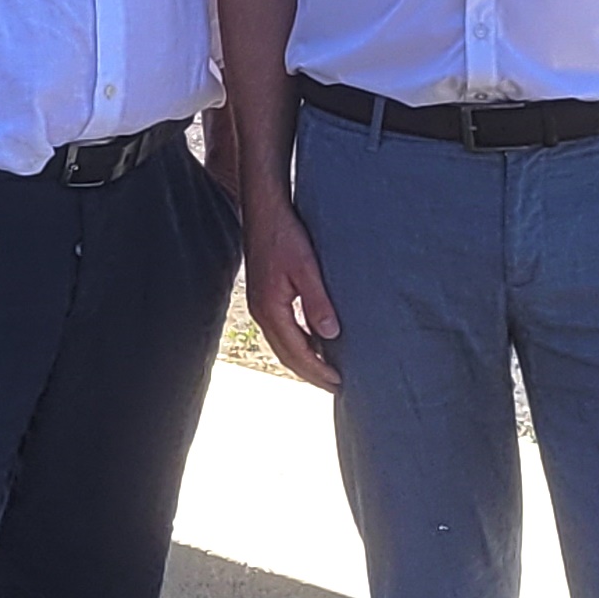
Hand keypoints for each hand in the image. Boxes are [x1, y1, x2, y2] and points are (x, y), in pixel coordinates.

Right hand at [242, 195, 342, 391]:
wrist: (262, 211)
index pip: (296, 352)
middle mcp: (261, 311)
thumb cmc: (284, 235)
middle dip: (310, 373)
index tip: (338, 384)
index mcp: (270, 309)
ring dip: (303, 360)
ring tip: (325, 371)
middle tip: (335, 387)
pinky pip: (281, 330)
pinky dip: (297, 343)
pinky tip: (312, 342)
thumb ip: (318, 303)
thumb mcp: (306, 268)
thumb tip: (331, 335)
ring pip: (282, 344)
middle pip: (286, 354)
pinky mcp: (264, 295)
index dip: (318, 371)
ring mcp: (260, 304)